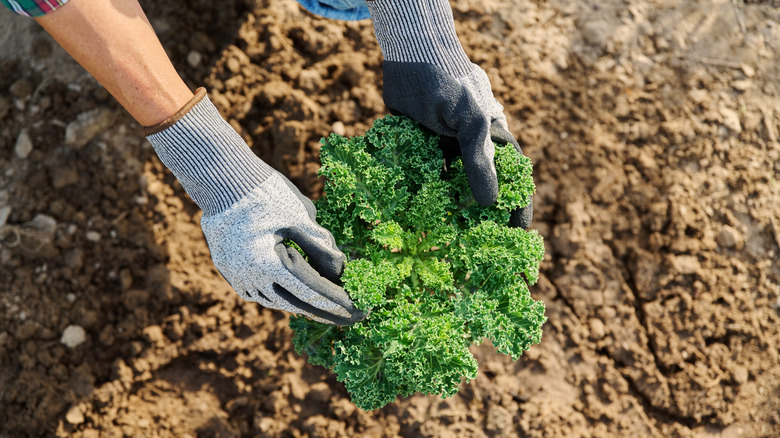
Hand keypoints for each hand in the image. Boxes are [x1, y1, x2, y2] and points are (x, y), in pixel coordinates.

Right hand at [202, 173, 364, 325]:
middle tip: (351, 319)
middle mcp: (250, 277)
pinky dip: (281, 296)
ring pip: (276, 302)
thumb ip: (321, 244)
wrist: (222, 179)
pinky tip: (296, 296)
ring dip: (302, 305)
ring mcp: (237, 277)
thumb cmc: (265, 192)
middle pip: (295, 304)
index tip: (359, 310)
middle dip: (326, 311)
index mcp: (268, 264)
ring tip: (328, 310)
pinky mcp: (230, 271)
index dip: (337, 302)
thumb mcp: (299, 215)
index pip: (311, 292)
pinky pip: (259, 293)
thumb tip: (342, 268)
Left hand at [367, 0, 532, 227]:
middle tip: (476, 255)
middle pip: (480, 193)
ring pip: (451, 191)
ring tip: (445, 247)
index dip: (516, 214)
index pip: (513, 185)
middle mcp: (472, 151)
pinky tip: (414, 220)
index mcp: (494, 144)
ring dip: (448, 214)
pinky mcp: (420, 150)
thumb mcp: (471, 122)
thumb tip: (488, 205)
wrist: (411, 56)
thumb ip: (478, 162)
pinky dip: (421, 198)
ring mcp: (446, 152)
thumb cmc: (450, 84)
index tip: (518, 244)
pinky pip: (423, 180)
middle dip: (479, 222)